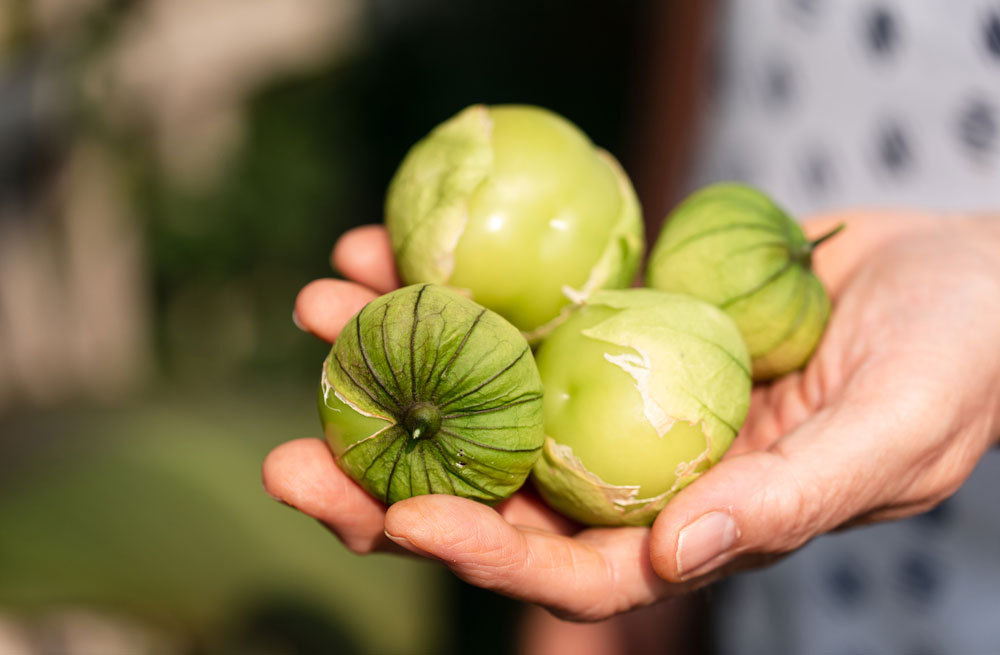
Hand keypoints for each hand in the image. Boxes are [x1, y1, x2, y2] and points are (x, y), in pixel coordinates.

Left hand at [263, 213, 999, 619]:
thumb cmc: (958, 365)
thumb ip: (790, 500)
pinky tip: (394, 246)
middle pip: (497, 485)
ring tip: (323, 305)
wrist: (966, 275)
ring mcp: (621, 382)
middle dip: (387, 476)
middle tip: (289, 457)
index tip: (401, 516)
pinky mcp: (618, 312)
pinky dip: (457, 278)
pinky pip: (522, 302)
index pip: (572, 564)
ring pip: (488, 387)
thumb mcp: (894, 436)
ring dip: (400, 353)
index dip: (486, 550)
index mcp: (695, 521)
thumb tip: (675, 554)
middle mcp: (640, 460)